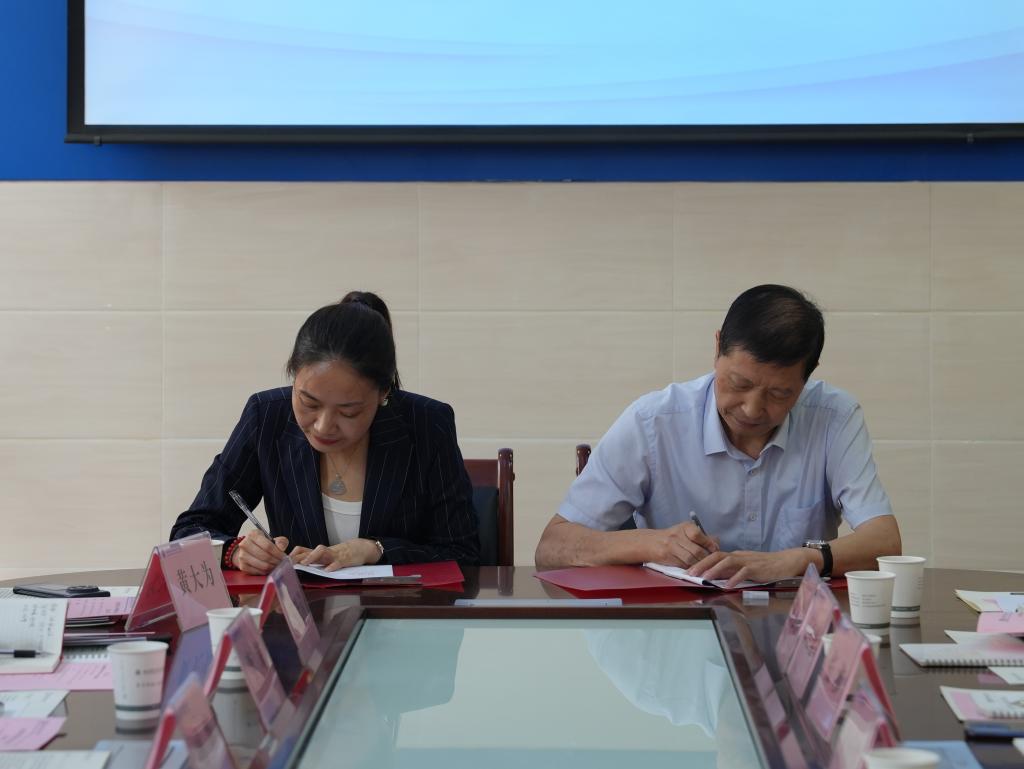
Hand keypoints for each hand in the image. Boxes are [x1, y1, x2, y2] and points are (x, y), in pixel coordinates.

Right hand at [232, 531, 288, 574]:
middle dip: (276, 561)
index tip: (284, 557)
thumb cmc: (263, 544)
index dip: (277, 553)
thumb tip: (281, 548)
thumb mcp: (273, 539)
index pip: (268, 546)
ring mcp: (242, 556)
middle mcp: (245, 544)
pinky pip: (257, 572)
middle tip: (282, 563)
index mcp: (253, 535)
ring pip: (261, 565)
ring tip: (277, 566)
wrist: (250, 549)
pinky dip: (266, 572)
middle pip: (265, 556)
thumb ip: (281, 541)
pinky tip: (270, 569)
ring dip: (272, 567)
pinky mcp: (242, 566)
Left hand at [290, 538, 380, 570]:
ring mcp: (334, 555)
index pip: (302, 550)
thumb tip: (298, 569)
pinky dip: (333, 565)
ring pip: (322, 551)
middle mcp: (324, 553)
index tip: (282, 563)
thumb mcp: (326, 557)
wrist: (360, 548)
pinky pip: (338, 561)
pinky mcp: (345, 559)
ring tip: (305, 563)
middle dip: (298, 557)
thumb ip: (314, 561)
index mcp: (318, 553)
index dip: (292, 555)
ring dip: (312, 556)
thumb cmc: (341, 555)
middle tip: (288, 564)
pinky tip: (328, 570)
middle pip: (308, 551)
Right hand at [649, 521, 719, 566]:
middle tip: (711, 561)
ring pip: (690, 559)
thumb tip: (717, 542)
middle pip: (696, 550)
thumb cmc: (672, 537)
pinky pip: (682, 564)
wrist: (650, 542)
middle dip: (705, 558)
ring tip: (702, 565)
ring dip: (698, 564)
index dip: (708, 544)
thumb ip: (701, 536)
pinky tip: (693, 568)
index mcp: (684, 527)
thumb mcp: (685, 531)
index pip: (698, 535)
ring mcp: (670, 546)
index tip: (714, 550)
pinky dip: (690, 567)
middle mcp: (676, 535)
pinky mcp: (666, 556)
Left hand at [688, 548, 809, 587]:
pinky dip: (735, 578)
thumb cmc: (767, 567)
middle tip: (689, 574)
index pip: (714, 556)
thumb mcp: (747, 568)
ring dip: (714, 570)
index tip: (688, 571)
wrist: (787, 561)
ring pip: (727, 561)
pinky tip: (728, 586)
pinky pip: (744, 572)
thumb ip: (733, 572)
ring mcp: (748, 561)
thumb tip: (717, 580)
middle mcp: (739, 556)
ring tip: (703, 579)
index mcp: (735, 556)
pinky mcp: (758, 568)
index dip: (700, 563)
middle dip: (701, 565)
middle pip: (716, 556)